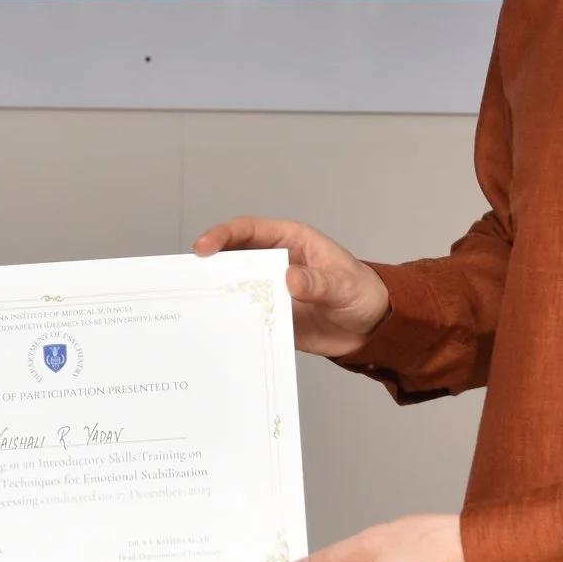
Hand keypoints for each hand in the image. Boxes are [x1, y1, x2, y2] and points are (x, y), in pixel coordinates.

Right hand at [193, 216, 390, 357]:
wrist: (373, 328)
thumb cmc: (362, 293)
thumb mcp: (343, 285)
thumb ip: (318, 283)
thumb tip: (290, 279)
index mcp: (291, 241)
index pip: (249, 231)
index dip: (223, 235)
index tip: (203, 247)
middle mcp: (275, 263)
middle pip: (233, 258)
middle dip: (210, 266)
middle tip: (189, 280)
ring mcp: (271, 291)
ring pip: (235, 288)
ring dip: (218, 295)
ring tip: (197, 306)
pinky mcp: (272, 316)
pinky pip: (246, 316)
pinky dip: (232, 321)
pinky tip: (220, 331)